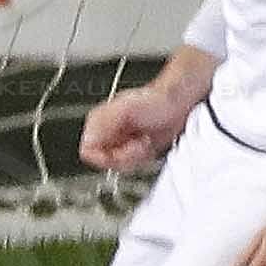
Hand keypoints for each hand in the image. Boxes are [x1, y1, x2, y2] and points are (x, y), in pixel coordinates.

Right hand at [80, 80, 196, 174]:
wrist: (177, 104)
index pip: (88, 151)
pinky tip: (149, 144)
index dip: (105, 155)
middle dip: (125, 156)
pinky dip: (144, 158)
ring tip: (145, 141)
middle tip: (138, 143)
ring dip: (136, 156)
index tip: (122, 149)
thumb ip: (105, 123)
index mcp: (99, 123)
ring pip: (120, 165)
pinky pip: (133, 165)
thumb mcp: (125, 108)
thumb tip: (89, 141)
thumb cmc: (155, 100)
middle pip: (105, 162)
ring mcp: (121, 142)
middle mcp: (108, 134)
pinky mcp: (135, 150)